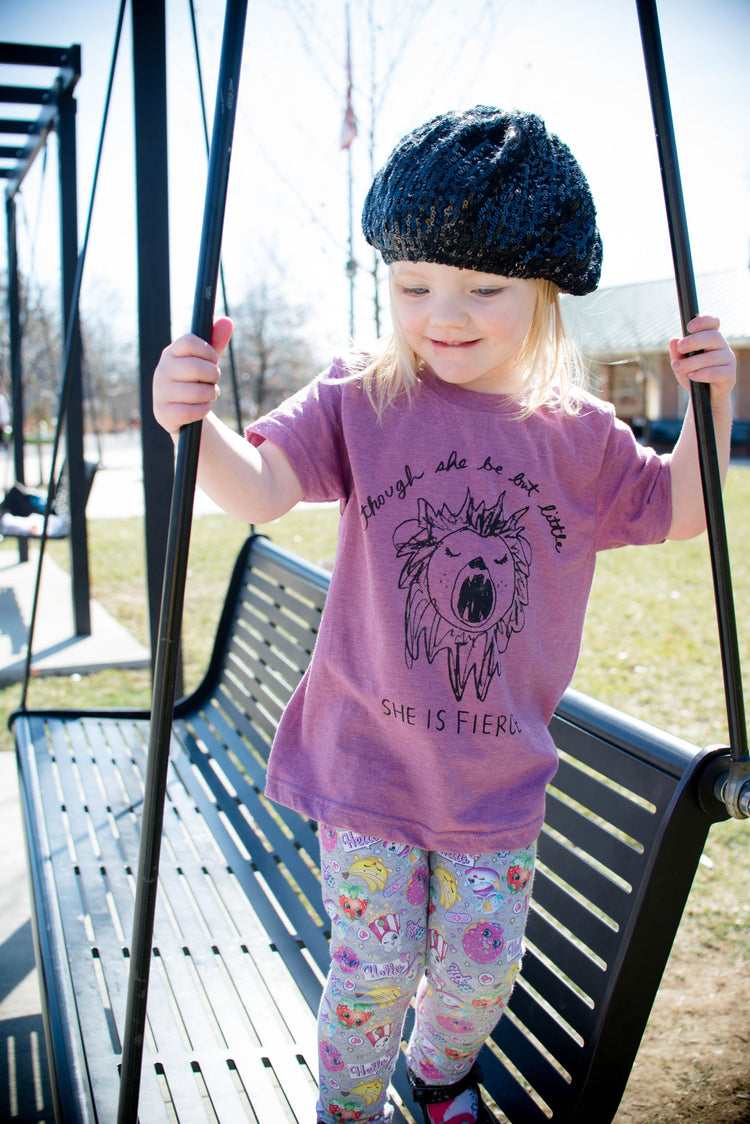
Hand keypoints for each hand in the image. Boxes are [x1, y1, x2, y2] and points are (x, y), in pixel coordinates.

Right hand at [153, 317, 233, 434]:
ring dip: (210, 394)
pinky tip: (202, 408)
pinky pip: (192, 411)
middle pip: (197, 367)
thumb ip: (216, 342)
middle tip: (213, 381)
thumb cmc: (194, 381)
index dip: (208, 351)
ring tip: (208, 395)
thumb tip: (227, 320)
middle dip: (213, 376)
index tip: (212, 359)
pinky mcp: (163, 413)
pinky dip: (203, 410)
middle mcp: (161, 371)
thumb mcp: (206, 362)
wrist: (181, 413)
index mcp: (171, 353)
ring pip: (197, 391)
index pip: (190, 341)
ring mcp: (160, 392)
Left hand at [669, 315, 735, 407]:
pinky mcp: (730, 375)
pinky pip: (716, 372)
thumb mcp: (680, 363)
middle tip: (680, 348)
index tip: (689, 327)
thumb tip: (674, 340)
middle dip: (694, 341)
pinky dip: (702, 373)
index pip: (713, 323)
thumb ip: (676, 353)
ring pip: (712, 356)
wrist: (703, 398)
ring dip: (692, 362)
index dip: (703, 321)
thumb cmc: (692, 375)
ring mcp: (728, 360)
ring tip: (678, 367)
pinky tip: (692, 376)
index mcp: (711, 338)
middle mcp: (722, 346)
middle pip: (713, 336)